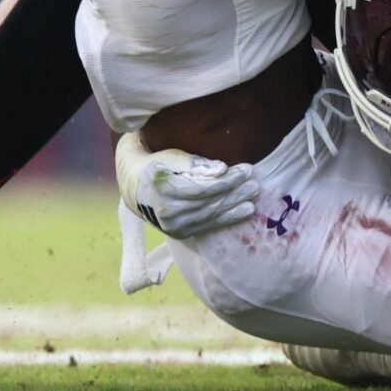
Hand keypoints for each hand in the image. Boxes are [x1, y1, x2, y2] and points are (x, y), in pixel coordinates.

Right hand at [115, 132, 260, 240]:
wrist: (134, 187)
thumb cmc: (156, 164)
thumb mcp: (170, 156)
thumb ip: (194, 163)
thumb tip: (221, 169)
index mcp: (163, 189)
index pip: (203, 188)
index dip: (227, 180)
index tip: (246, 170)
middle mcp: (167, 212)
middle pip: (209, 203)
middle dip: (236, 193)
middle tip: (256, 184)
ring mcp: (172, 226)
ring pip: (211, 216)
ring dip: (235, 207)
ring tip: (254, 197)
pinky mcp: (179, 233)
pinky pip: (207, 226)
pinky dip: (227, 219)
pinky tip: (244, 211)